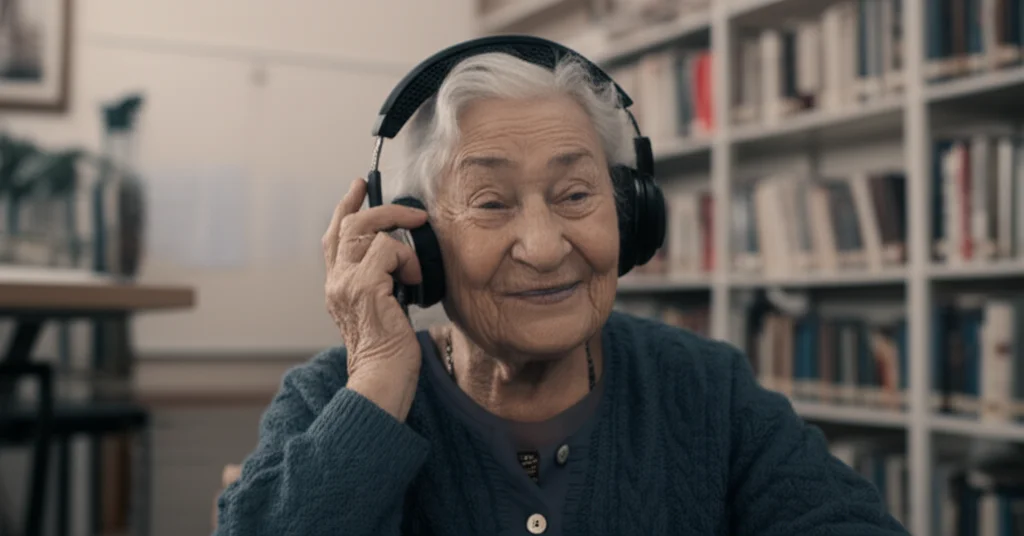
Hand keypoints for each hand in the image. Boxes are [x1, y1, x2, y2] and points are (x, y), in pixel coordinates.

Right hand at [322, 178, 428, 420]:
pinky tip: (415, 283)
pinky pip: (388, 250)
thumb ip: (381, 283)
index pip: (334, 236)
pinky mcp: (365, 287)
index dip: (346, 207)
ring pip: (368, 231)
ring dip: (401, 242)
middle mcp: (336, 282)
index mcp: (337, 286)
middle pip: (349, 224)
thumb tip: (401, 259)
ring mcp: (346, 283)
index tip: (359, 187)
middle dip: (381, 209)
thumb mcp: (381, 310)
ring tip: (415, 271)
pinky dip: (407, 261)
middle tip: (412, 213)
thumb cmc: (389, 353)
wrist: (382, 380)